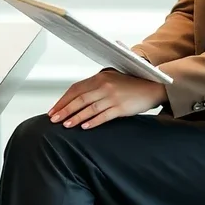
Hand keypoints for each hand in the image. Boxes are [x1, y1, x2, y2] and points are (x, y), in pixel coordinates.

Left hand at [48, 69, 166, 129]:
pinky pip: (104, 116)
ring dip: (76, 117)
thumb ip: (95, 84)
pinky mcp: (121, 108)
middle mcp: (104, 86)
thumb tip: (76, 96)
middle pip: (79, 99)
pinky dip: (93, 122)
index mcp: (100, 77)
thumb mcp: (111, 78)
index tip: (54, 109)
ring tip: (66, 125)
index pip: (76, 89)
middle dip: (65, 110)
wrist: (151, 87)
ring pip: (89, 108)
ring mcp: (113, 97)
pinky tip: (85, 127)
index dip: (63, 100)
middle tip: (54, 119)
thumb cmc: (129, 84)